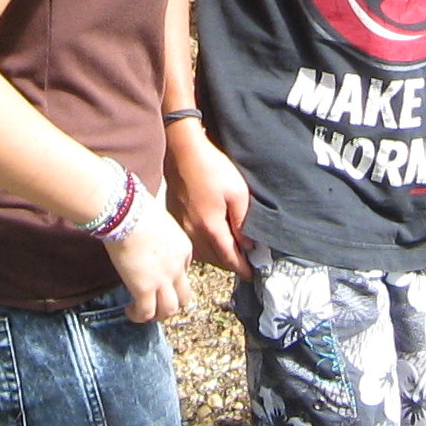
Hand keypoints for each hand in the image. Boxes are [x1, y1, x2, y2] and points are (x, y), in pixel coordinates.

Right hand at [104, 194, 194, 322]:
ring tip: (143, 312)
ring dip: (158, 314)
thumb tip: (142, 235)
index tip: (156, 278)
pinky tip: (129, 311)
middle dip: (172, 303)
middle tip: (156, 303)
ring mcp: (163, 279)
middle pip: (184, 296)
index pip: (184, 270)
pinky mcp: (144, 288)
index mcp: (183, 248)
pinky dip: (139, 316)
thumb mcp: (157, 220)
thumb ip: (157, 234)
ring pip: (170, 309)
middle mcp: (178, 267)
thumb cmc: (136, 208)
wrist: (126, 212)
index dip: (171, 278)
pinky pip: (146, 312)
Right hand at [164, 124, 254, 277]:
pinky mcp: (174, 217)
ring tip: (229, 253)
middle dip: (230, 264)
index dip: (242, 268)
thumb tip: (247, 244)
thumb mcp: (238, 193)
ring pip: (201, 252)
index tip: (251, 274)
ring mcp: (181, 226)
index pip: (229, 257)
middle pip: (214, 259)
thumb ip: (243, 222)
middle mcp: (193, 232)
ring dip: (216, 256)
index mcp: (211, 228)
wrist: (183, 151)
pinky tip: (210, 239)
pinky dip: (203, 246)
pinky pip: (191, 241)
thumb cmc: (212, 168)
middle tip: (245, 264)